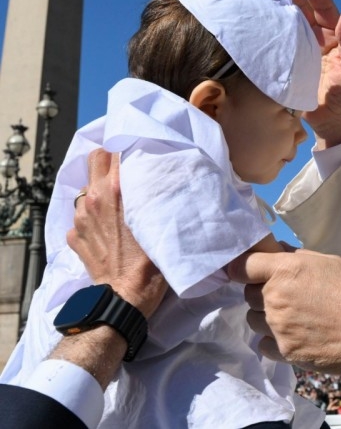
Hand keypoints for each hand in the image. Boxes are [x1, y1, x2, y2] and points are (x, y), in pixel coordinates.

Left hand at [67, 149, 166, 318]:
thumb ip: (155, 196)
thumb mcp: (160, 223)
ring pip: (87, 187)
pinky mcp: (74, 234)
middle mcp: (94, 198)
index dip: (126, 148)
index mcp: (116, 191)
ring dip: (100, 189)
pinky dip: (93, 215)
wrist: (124, 297)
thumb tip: (161, 178)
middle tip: (124, 170)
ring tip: (117, 204)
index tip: (137, 153)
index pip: (114, 150)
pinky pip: (81, 214)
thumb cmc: (151, 263)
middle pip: (94, 159)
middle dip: (109, 160)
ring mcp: (80, 217)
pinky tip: (107, 228)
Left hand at [227, 248, 340, 380]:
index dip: (244, 268)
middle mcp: (276, 298)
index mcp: (286, 270)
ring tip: (294, 318)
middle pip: (248, 293)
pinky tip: (296, 336)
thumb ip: (298, 258)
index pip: (242, 266)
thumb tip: (277, 254)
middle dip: (262, 292)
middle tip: (289, 295)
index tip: (249, 272)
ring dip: (267, 317)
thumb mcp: (330, 262)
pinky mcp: (285, 352)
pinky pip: (264, 344)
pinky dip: (275, 341)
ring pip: (254, 319)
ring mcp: (278, 327)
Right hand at [266, 0, 340, 146]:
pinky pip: (279, 44)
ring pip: (289, 24)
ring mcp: (303, 51)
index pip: (325, 9)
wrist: (334, 123)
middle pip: (303, 10)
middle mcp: (319, 39)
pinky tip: (257, 22)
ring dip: (277, 9)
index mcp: (336, 37)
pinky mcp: (290, 64)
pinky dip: (269, 32)